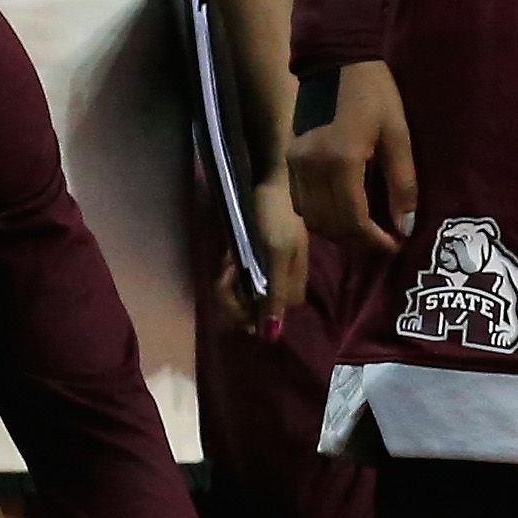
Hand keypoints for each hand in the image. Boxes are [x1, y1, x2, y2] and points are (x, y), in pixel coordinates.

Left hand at [217, 171, 307, 336]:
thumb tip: (272, 336)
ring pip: (244, 294)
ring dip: (229, 285)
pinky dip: (230, 273)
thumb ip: (276, 294)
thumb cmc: (276, 216)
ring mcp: (269, 268)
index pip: (271, 317)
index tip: (235, 294)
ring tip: (227, 264)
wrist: (272, 181)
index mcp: (292, 283)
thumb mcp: (277, 255)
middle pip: (255, 309)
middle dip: (233, 298)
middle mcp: (282, 280)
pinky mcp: (257, 258)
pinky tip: (228, 260)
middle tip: (225, 277)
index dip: (250, 314)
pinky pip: (240, 278)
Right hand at [291, 61, 415, 256]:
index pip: (353, 220)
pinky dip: (320, 216)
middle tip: (383, 244)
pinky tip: (342, 213)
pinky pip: (300, 202)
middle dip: (358, 242)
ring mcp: (294, 164)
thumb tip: (405, 225)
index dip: (375, 241)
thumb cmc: (374, 94)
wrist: (334, 60)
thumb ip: (402, 184)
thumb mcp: (398, 136)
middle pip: (330, 224)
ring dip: (337, 232)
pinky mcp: (289, 159)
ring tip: (365, 232)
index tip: (395, 246)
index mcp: (340, 163)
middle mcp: (310, 169)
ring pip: (311, 218)